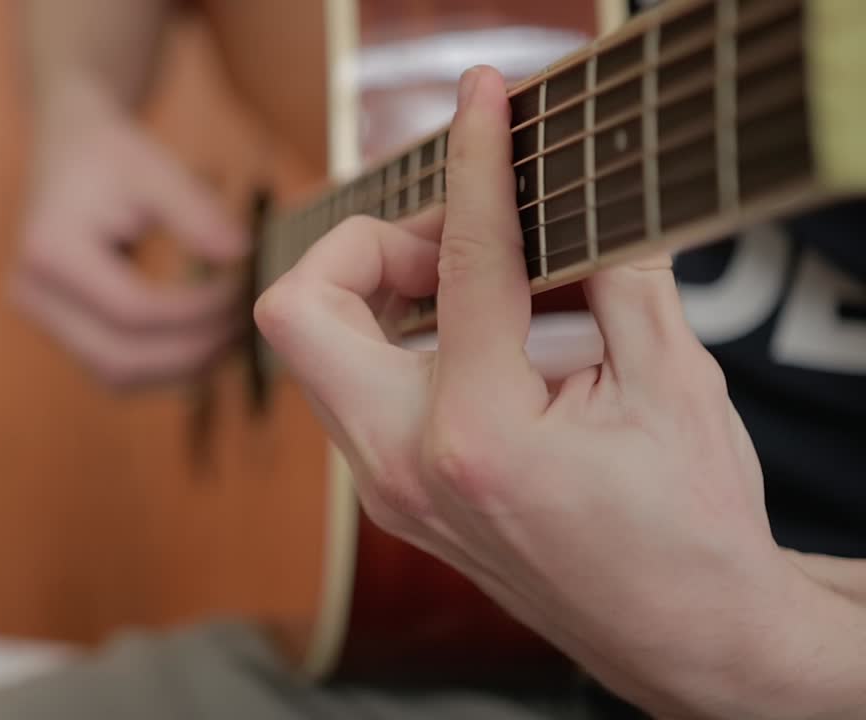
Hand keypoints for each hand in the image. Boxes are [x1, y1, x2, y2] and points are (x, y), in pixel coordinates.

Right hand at [14, 80, 245, 386]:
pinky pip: (116, 369)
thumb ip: (197, 211)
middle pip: (120, 359)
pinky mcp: (63, 332)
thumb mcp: (154, 169)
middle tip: (243, 327)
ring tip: (230, 338)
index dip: (196, 311)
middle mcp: (34, 296)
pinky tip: (204, 342)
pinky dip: (164, 365)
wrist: (68, 153)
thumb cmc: (110, 157)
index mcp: (50, 253)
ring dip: (181, 368)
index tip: (242, 290)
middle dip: (192, 351)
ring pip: (118, 376)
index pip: (132, 310)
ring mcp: (43, 320)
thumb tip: (242, 255)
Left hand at [256, 66, 864, 716]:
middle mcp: (406, 465)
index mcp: (480, 434)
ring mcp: (386, 488)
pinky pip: (349, 390)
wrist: (680, 636)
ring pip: (314, 352)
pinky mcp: (390, 496)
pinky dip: (391, 340)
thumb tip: (583, 196)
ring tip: (468, 286)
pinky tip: (471, 338)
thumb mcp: (676, 386)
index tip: (482, 100)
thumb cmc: (689, 527)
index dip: (473, 163)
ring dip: (373, 293)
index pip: (461, 260)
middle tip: (448, 242)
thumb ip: (620, 276)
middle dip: (361, 246)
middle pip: (298, 309)